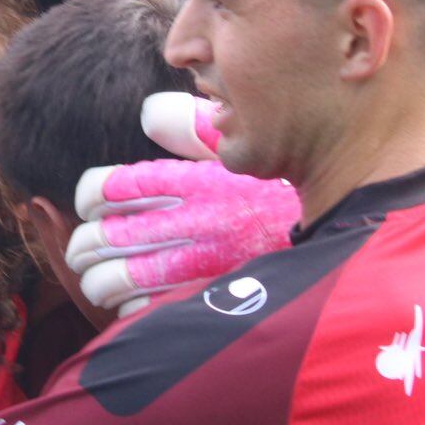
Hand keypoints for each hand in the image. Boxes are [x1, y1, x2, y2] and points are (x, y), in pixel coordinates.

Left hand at [66, 94, 300, 316]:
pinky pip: (156, 310)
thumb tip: (149, 114)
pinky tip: (132, 304)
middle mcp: (198, 222)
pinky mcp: (217, 298)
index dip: (92, 195)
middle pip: (114, 235)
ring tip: (96, 281)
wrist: (342, 230)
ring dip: (100, 282)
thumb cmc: (284, 185)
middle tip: (82, 250)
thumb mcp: (244, 144)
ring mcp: (207, 264)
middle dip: (85, 246)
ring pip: (127, 277)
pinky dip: (134, 310)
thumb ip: (193, 126)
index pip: (120, 185)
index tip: (89, 202)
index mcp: (198, 181)